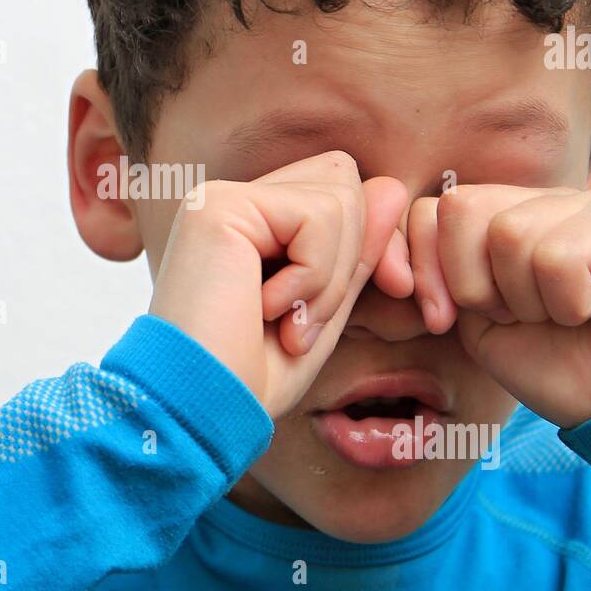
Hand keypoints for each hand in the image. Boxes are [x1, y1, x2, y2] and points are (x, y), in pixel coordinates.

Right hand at [149, 150, 411, 419]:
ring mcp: (221, 198)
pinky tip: (266, 310)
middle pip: (342, 179)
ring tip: (287, 324)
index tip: (391, 291)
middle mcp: (232, 200)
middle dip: (354, 253)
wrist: (196, 411)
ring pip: (338, 196)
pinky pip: (317, 214)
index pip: (339, 190)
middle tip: (308, 322)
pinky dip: (312, 274)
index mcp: (251, 223)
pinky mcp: (219, 205)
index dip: (371, 238)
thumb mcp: (324, 311)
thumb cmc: (249, 378)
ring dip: (330, 276)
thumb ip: (356, 251)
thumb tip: (394, 188)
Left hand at [406, 184, 590, 426]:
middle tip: (518, 316)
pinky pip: (555, 254)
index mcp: (505, 217)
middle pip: (460, 208)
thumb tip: (409, 230)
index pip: (431, 209)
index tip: (441, 319)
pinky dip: (566, 300)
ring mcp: (586, 203)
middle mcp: (543, 200)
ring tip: (566, 314)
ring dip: (527, 299)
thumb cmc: (559, 365)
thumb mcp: (477, 322)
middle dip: (473, 284)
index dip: (422, 265)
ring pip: (508, 234)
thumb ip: (442, 274)